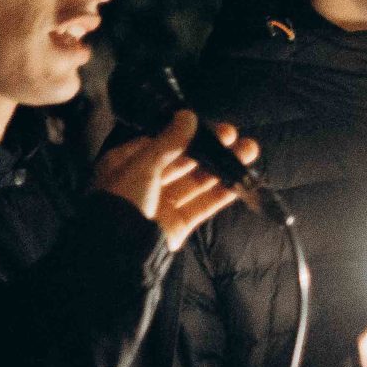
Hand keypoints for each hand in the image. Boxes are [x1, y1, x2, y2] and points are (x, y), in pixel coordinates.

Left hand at [93, 112, 260, 251]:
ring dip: (221, 167)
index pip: (158, 144)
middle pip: (181, 162)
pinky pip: (201, 205)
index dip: (182, 134)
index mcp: (124, 165)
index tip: (205, 124)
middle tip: (232, 135)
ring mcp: (162, 205)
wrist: (118, 250)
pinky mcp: (177, 225)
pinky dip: (221, 193)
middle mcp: (143, 184)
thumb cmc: (122, 200)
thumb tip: (188, 116)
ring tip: (247, 150)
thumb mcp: (143, 165)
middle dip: (207, 149)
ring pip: (195, 182)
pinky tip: (241, 180)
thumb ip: (169, 142)